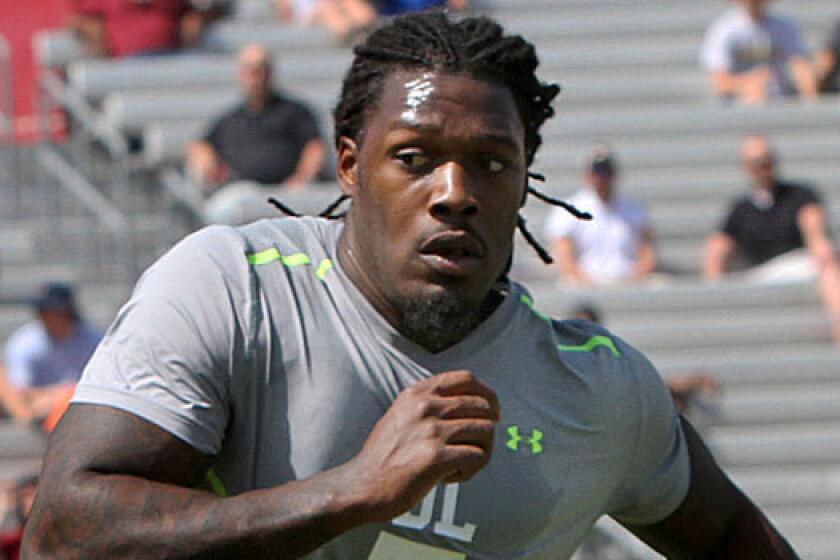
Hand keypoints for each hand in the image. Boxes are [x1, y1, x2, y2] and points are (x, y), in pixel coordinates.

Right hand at [341, 370, 499, 522]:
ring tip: (462, 463)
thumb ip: (427, 404)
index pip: (466, 378)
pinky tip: (454, 475)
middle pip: (482, 406)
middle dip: (487, 427)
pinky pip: (478, 456)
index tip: (492, 410)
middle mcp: (424, 407)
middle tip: (479, 444)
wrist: (361, 486)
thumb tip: (467, 404)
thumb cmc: (382, 456)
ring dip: (481, 451)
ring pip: (485, 431)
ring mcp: (431, 431)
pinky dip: (472, 469)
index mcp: (416, 394)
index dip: (487, 394)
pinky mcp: (436, 457)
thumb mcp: (400, 414)